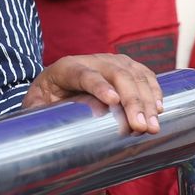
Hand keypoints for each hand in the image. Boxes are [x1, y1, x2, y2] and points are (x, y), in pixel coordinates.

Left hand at [23, 54, 163, 133]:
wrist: (54, 85)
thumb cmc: (45, 99)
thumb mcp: (35, 106)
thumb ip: (39, 114)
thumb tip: (46, 133)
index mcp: (65, 68)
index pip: (84, 74)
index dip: (99, 86)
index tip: (113, 101)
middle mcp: (91, 60)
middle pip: (116, 74)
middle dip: (131, 100)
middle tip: (140, 127)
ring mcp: (110, 61)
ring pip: (133, 75)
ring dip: (147, 100)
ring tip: (152, 125)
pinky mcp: (125, 67)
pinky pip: (143, 75)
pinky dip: (154, 90)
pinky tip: (159, 108)